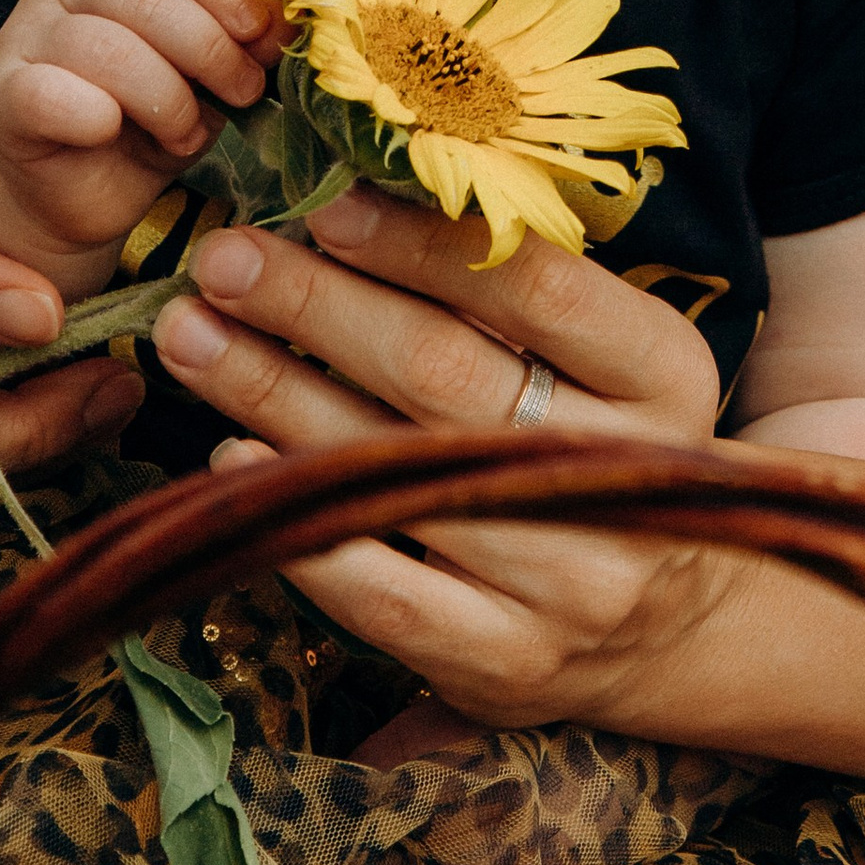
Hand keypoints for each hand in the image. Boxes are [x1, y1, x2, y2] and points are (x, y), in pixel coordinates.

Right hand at [0, 0, 274, 257]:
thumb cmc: (150, 124)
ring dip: (164, 95)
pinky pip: (47, 93)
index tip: (256, 36)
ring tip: (187, 134)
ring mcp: (26, 38)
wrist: (82, 194)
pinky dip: (93, 114)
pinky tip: (115, 133)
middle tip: (241, 93)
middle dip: (206, 47)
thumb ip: (237, 44)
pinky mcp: (2, 101)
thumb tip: (286, 23)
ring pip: (103, 45)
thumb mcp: (206, 77)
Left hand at [153, 193, 741, 731]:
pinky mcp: (502, 662)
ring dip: (272, 393)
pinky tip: (228, 459)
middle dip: (316, 307)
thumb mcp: (607, 361)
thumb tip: (354, 202)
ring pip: (395, 470)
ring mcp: (568, 581)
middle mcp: (625, 477)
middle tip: (223, 261)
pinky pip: (376, 589)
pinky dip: (295, 512)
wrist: (673, 628)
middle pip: (445, 373)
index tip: (326, 207)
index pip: (538, 290)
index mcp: (665, 376)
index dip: (423, 245)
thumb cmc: (606, 449)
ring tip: (191, 335)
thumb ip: (511, 294)